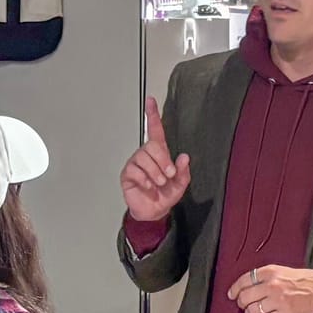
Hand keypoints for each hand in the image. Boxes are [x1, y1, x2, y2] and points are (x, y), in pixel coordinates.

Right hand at [121, 97, 190, 222]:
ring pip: (143, 158)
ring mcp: (136, 164)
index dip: (153, 115)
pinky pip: (135, 171)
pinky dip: (146, 181)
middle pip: (152, 146)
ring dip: (155, 173)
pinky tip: (150, 188)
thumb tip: (184, 157)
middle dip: (163, 161)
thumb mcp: (180, 184)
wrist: (153, 212)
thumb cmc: (165, 195)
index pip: (155, 130)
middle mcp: (146, 155)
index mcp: (159, 153)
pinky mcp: (128, 175)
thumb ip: (183, 171)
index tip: (151, 100)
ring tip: (159, 183)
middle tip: (168, 175)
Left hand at [226, 265, 312, 312]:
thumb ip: (264, 277)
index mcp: (270, 272)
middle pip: (245, 297)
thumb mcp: (282, 271)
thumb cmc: (303, 281)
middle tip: (244, 304)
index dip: (235, 289)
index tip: (232, 294)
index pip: (244, 280)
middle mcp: (272, 285)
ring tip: (254, 312)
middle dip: (242, 303)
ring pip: (252, 310)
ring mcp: (278, 300)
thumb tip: (246, 286)